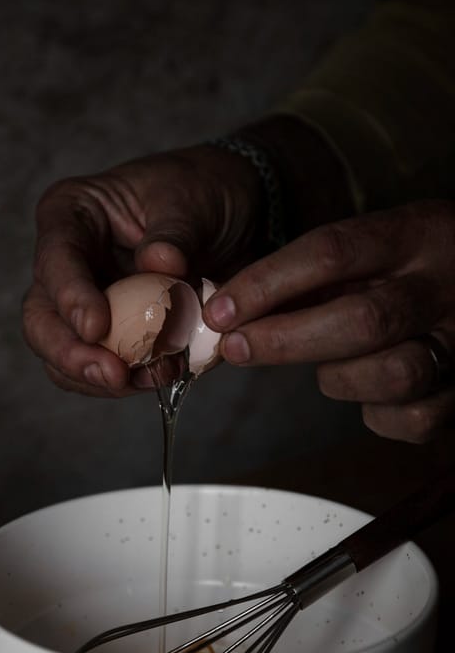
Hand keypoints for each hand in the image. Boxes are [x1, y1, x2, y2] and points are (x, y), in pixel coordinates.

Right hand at [22, 144, 264, 396]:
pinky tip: (159, 377)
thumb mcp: (193, 199)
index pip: (56, 258)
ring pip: (62, 354)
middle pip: (41, 318)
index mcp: (73, 213)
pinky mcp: (110, 334)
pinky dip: (127, 382)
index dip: (70, 297)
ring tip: (152, 378)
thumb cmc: (203, 192)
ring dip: (101, 377)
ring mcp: (84, 302)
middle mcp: (67, 262)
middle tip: (113, 374)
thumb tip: (159, 264)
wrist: (237, 217)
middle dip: (71, 353)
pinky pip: (99, 368)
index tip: (97, 327)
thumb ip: (175, 233)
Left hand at [203, 201, 454, 441]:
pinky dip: (379, 414)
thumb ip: (315, 275)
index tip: (219, 310)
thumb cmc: (412, 270)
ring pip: (394, 374)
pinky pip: (413, 419)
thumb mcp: (376, 249)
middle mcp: (445, 287)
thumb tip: (229, 309)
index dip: (266, 284)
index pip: (332, 253)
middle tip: (236, 348)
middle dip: (286, 340)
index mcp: (416, 234)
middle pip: (363, 321)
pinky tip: (369, 394)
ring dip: (341, 378)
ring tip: (331, 368)